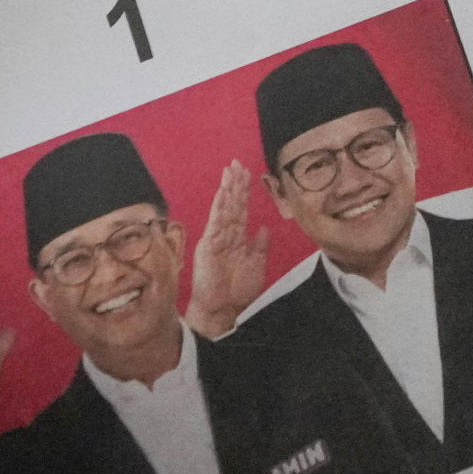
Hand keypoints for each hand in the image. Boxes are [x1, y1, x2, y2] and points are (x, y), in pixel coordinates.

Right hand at [184, 160, 268, 338]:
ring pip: (223, 209)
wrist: (221, 310)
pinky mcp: (208, 245)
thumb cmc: (237, 291)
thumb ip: (259, 246)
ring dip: (227, 190)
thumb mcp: (256, 265)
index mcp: (237, 239)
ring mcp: (215, 238)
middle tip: (237, 163)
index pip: (240, 209)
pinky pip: (215, 222)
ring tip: (230, 171)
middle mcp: (225, 235)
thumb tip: (264, 228)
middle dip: (235, 184)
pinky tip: (222, 193)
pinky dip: (219, 207)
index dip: (243, 192)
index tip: (246, 173)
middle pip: (231, 204)